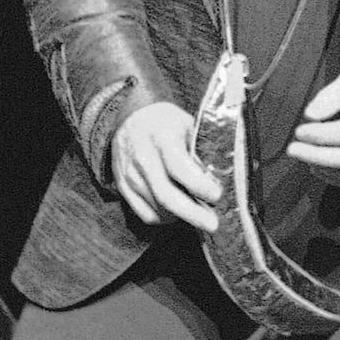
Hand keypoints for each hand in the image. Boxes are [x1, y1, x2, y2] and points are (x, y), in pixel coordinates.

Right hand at [111, 102, 220, 231]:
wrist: (133, 116)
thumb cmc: (167, 122)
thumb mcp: (187, 125)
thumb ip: (199, 151)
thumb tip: (217, 180)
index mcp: (162, 137)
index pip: (180, 168)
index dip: (199, 186)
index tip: (216, 195)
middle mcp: (142, 157)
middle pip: (166, 196)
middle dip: (192, 214)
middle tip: (212, 224)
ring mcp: (129, 174)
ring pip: (156, 209)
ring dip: (180, 217)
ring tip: (199, 215)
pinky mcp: (122, 186)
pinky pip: (144, 213)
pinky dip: (163, 219)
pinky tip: (177, 213)